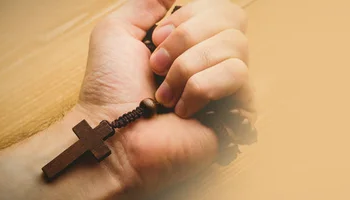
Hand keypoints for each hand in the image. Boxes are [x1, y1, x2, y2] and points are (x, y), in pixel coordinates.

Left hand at [77, 0, 247, 192]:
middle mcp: (215, 59)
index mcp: (193, 41)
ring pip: (237, 46)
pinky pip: (237, 75)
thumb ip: (146, 4)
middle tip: (157, 66)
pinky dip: (201, 88)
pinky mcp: (238, 110)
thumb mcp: (116, 32)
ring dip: (189, 66)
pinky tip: (183, 110)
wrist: (114, 133)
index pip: (220, 8)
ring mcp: (228, 84)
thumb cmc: (110, 89)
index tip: (156, 40)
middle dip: (187, 38)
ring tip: (165, 94)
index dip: (188, 17)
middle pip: (233, 18)